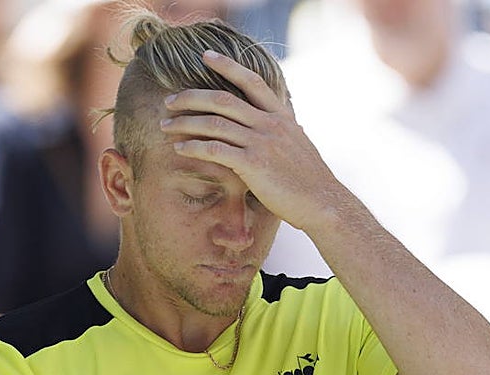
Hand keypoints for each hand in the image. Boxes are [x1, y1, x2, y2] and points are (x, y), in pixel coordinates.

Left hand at [159, 50, 349, 233]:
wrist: (323, 203)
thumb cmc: (310, 181)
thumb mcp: (300, 145)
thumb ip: (286, 130)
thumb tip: (287, 121)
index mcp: (281, 116)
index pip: (252, 80)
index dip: (228, 65)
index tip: (206, 56)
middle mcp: (270, 124)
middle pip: (223, 99)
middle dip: (191, 96)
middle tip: (170, 100)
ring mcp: (261, 142)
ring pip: (214, 123)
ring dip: (185, 123)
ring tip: (166, 126)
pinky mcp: (253, 164)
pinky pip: (214, 150)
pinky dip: (193, 148)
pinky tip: (179, 150)